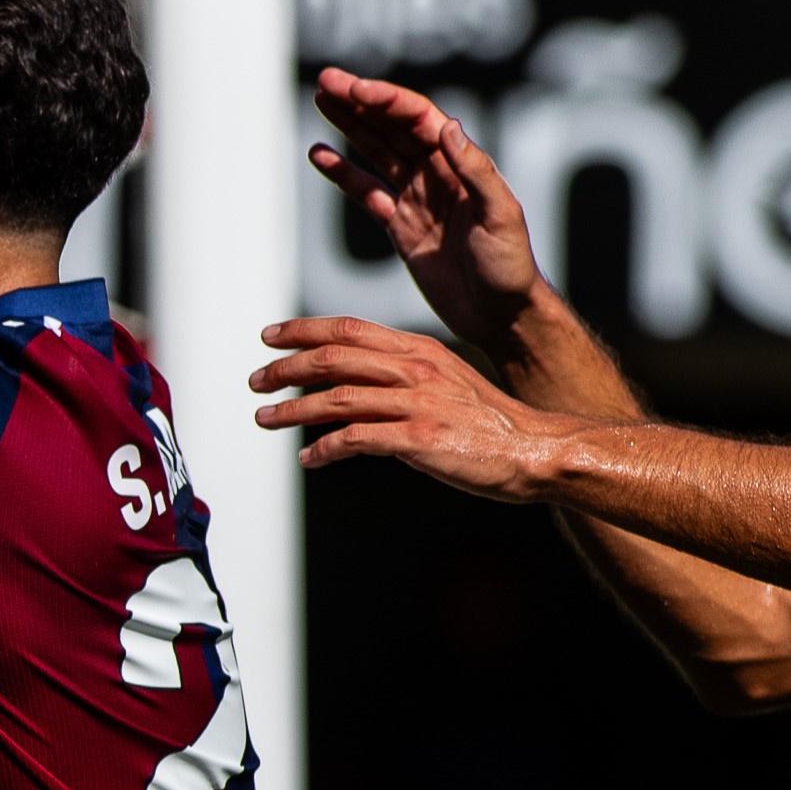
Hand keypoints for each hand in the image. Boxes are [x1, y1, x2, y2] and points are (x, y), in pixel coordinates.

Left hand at [252, 316, 583, 497]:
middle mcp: (416, 369)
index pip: (350, 330)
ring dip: (293, 410)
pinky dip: (325, 450)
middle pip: (334, 358)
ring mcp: (417, 403)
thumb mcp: (443, 383)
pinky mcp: (419, 438)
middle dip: (286, 369)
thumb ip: (399, 379)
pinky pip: (356, 440)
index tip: (270, 337)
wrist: (535, 449)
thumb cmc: (486, 422)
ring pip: (337, 398)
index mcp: (420, 350)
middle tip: (255, 381)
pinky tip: (309, 459)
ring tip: (265, 418)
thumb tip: (352, 391)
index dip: (304, 331)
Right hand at [306, 68, 546, 347]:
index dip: (385, 101)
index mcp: (461, 166)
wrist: (500, 315)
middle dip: (360, 102)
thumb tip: (448, 127)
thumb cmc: (510, 268)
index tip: (353, 88)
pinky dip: (343, 174)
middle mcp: (437, 175)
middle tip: (326, 81)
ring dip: (349, 126)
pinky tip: (320, 156)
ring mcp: (416, 199)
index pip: (418, 120)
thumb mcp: (501, 216)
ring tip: (320, 101)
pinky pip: (367, 192)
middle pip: (391, 127)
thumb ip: (476, 171)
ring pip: (376, 152)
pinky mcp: (401, 227)